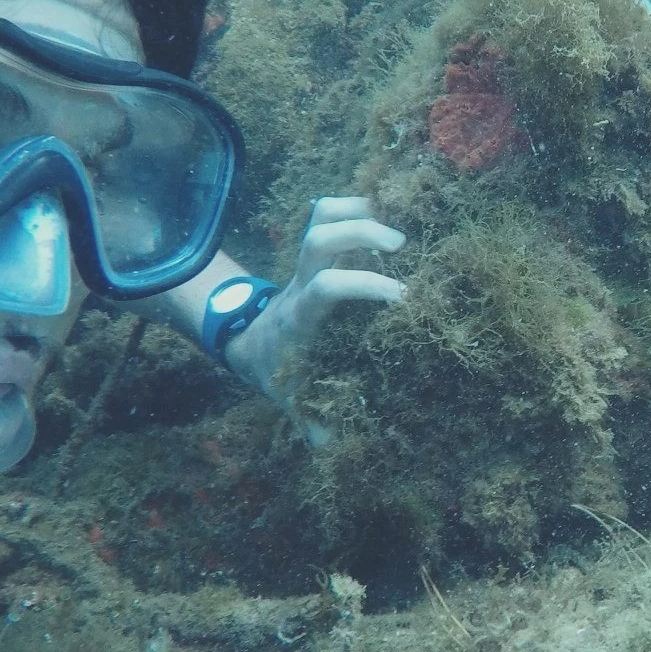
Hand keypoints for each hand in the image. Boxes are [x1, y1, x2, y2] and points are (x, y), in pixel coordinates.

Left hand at [226, 197, 404, 416]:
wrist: (250, 343)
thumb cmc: (281, 370)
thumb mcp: (294, 399)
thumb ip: (312, 422)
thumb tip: (330, 446)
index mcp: (301, 316)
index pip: (325, 287)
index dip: (361, 285)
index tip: (400, 296)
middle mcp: (301, 282)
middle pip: (318, 239)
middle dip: (359, 234)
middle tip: (401, 246)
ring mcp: (304, 263)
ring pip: (318, 217)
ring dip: (356, 212)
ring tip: (394, 226)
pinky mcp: (313, 253)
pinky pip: (324, 212)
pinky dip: (352, 205)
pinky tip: (381, 216)